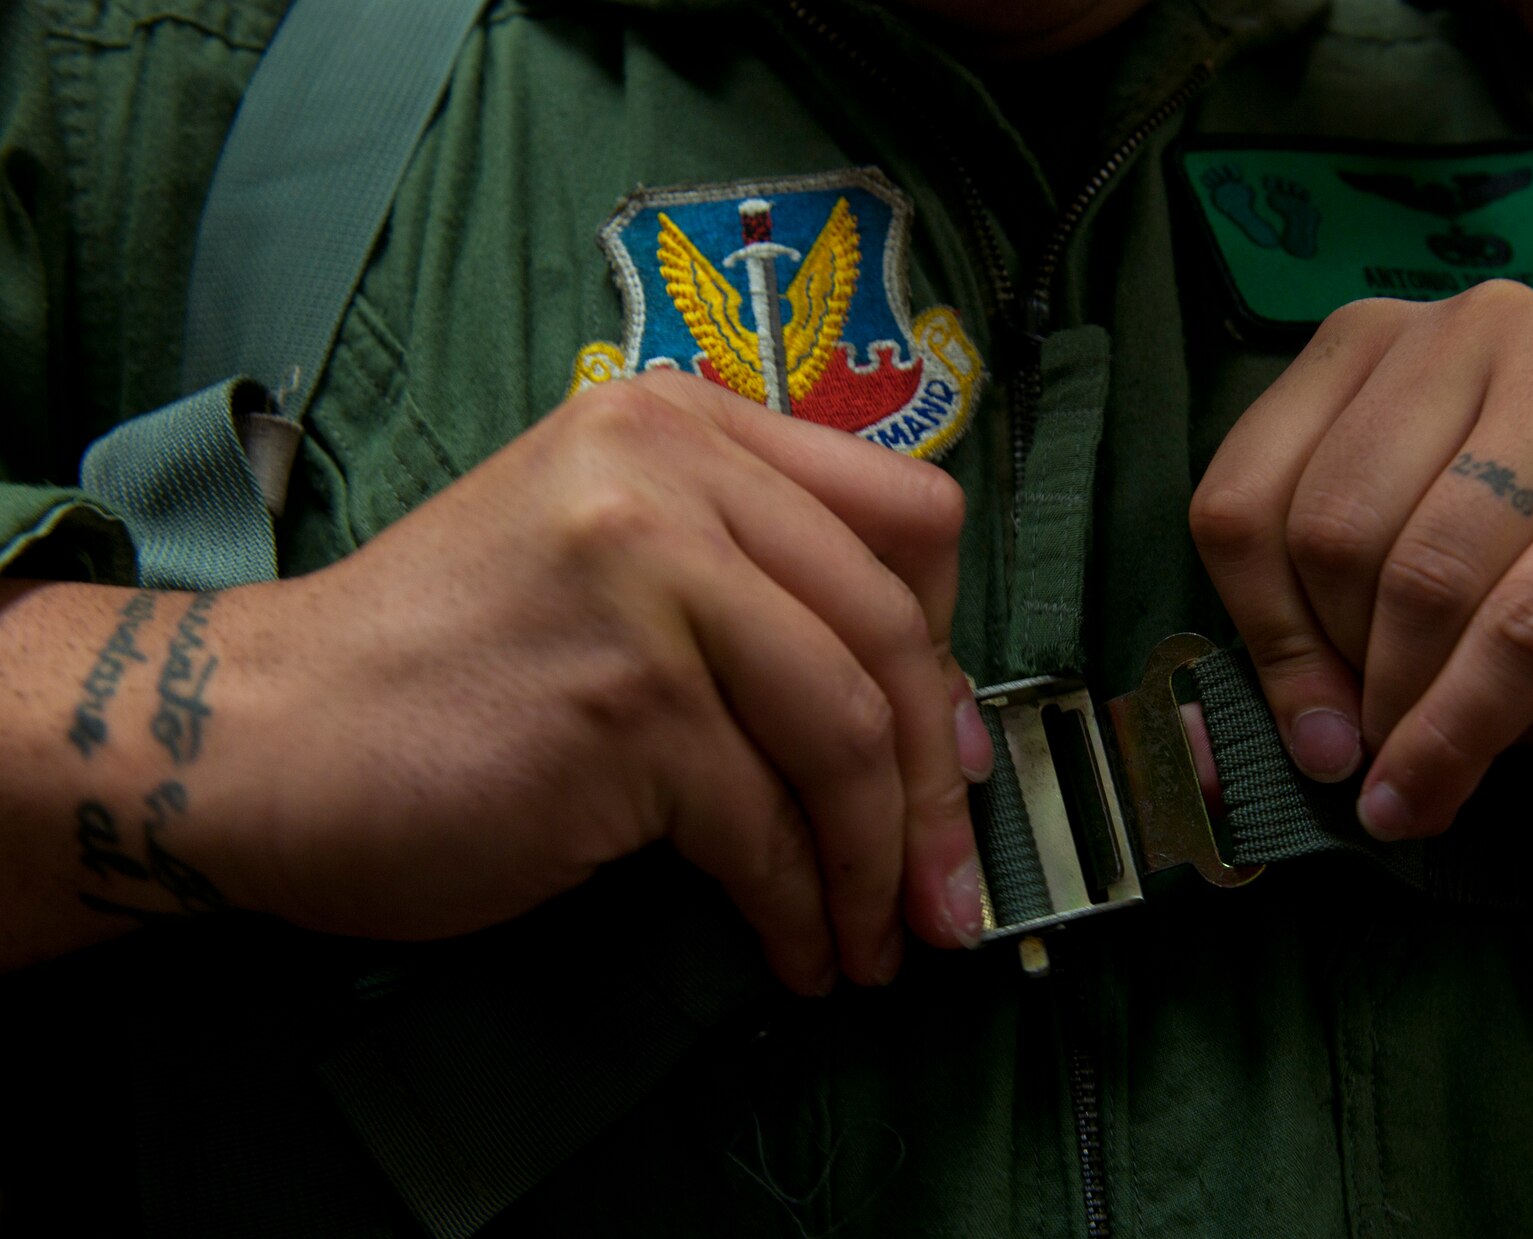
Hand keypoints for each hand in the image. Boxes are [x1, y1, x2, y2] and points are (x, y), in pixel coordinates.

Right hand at [210, 369, 987, 993]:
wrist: (258, 733)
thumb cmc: (445, 664)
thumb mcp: (606, 553)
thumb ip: (748, 581)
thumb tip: (926, 718)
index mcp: (682, 419)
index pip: (908, 515)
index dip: (948, 643)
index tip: (948, 749)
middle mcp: (670, 470)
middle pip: (894, 631)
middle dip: (938, 786)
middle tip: (949, 889)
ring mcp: (644, 579)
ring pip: (843, 734)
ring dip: (878, 866)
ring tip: (874, 943)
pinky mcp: (623, 700)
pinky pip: (763, 825)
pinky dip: (798, 908)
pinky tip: (796, 951)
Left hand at [1189, 282, 1532, 839]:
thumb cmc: (1513, 603)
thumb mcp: (1367, 606)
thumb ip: (1288, 645)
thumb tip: (1213, 746)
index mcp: (1370, 344)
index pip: (1246, 495)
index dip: (1261, 631)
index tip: (1302, 721)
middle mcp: (1474, 332)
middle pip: (1332, 530)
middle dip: (1343, 666)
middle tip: (1373, 735)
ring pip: (1425, 575)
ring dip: (1406, 704)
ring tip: (1416, 759)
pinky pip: (1522, 628)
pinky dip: (1461, 729)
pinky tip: (1437, 785)